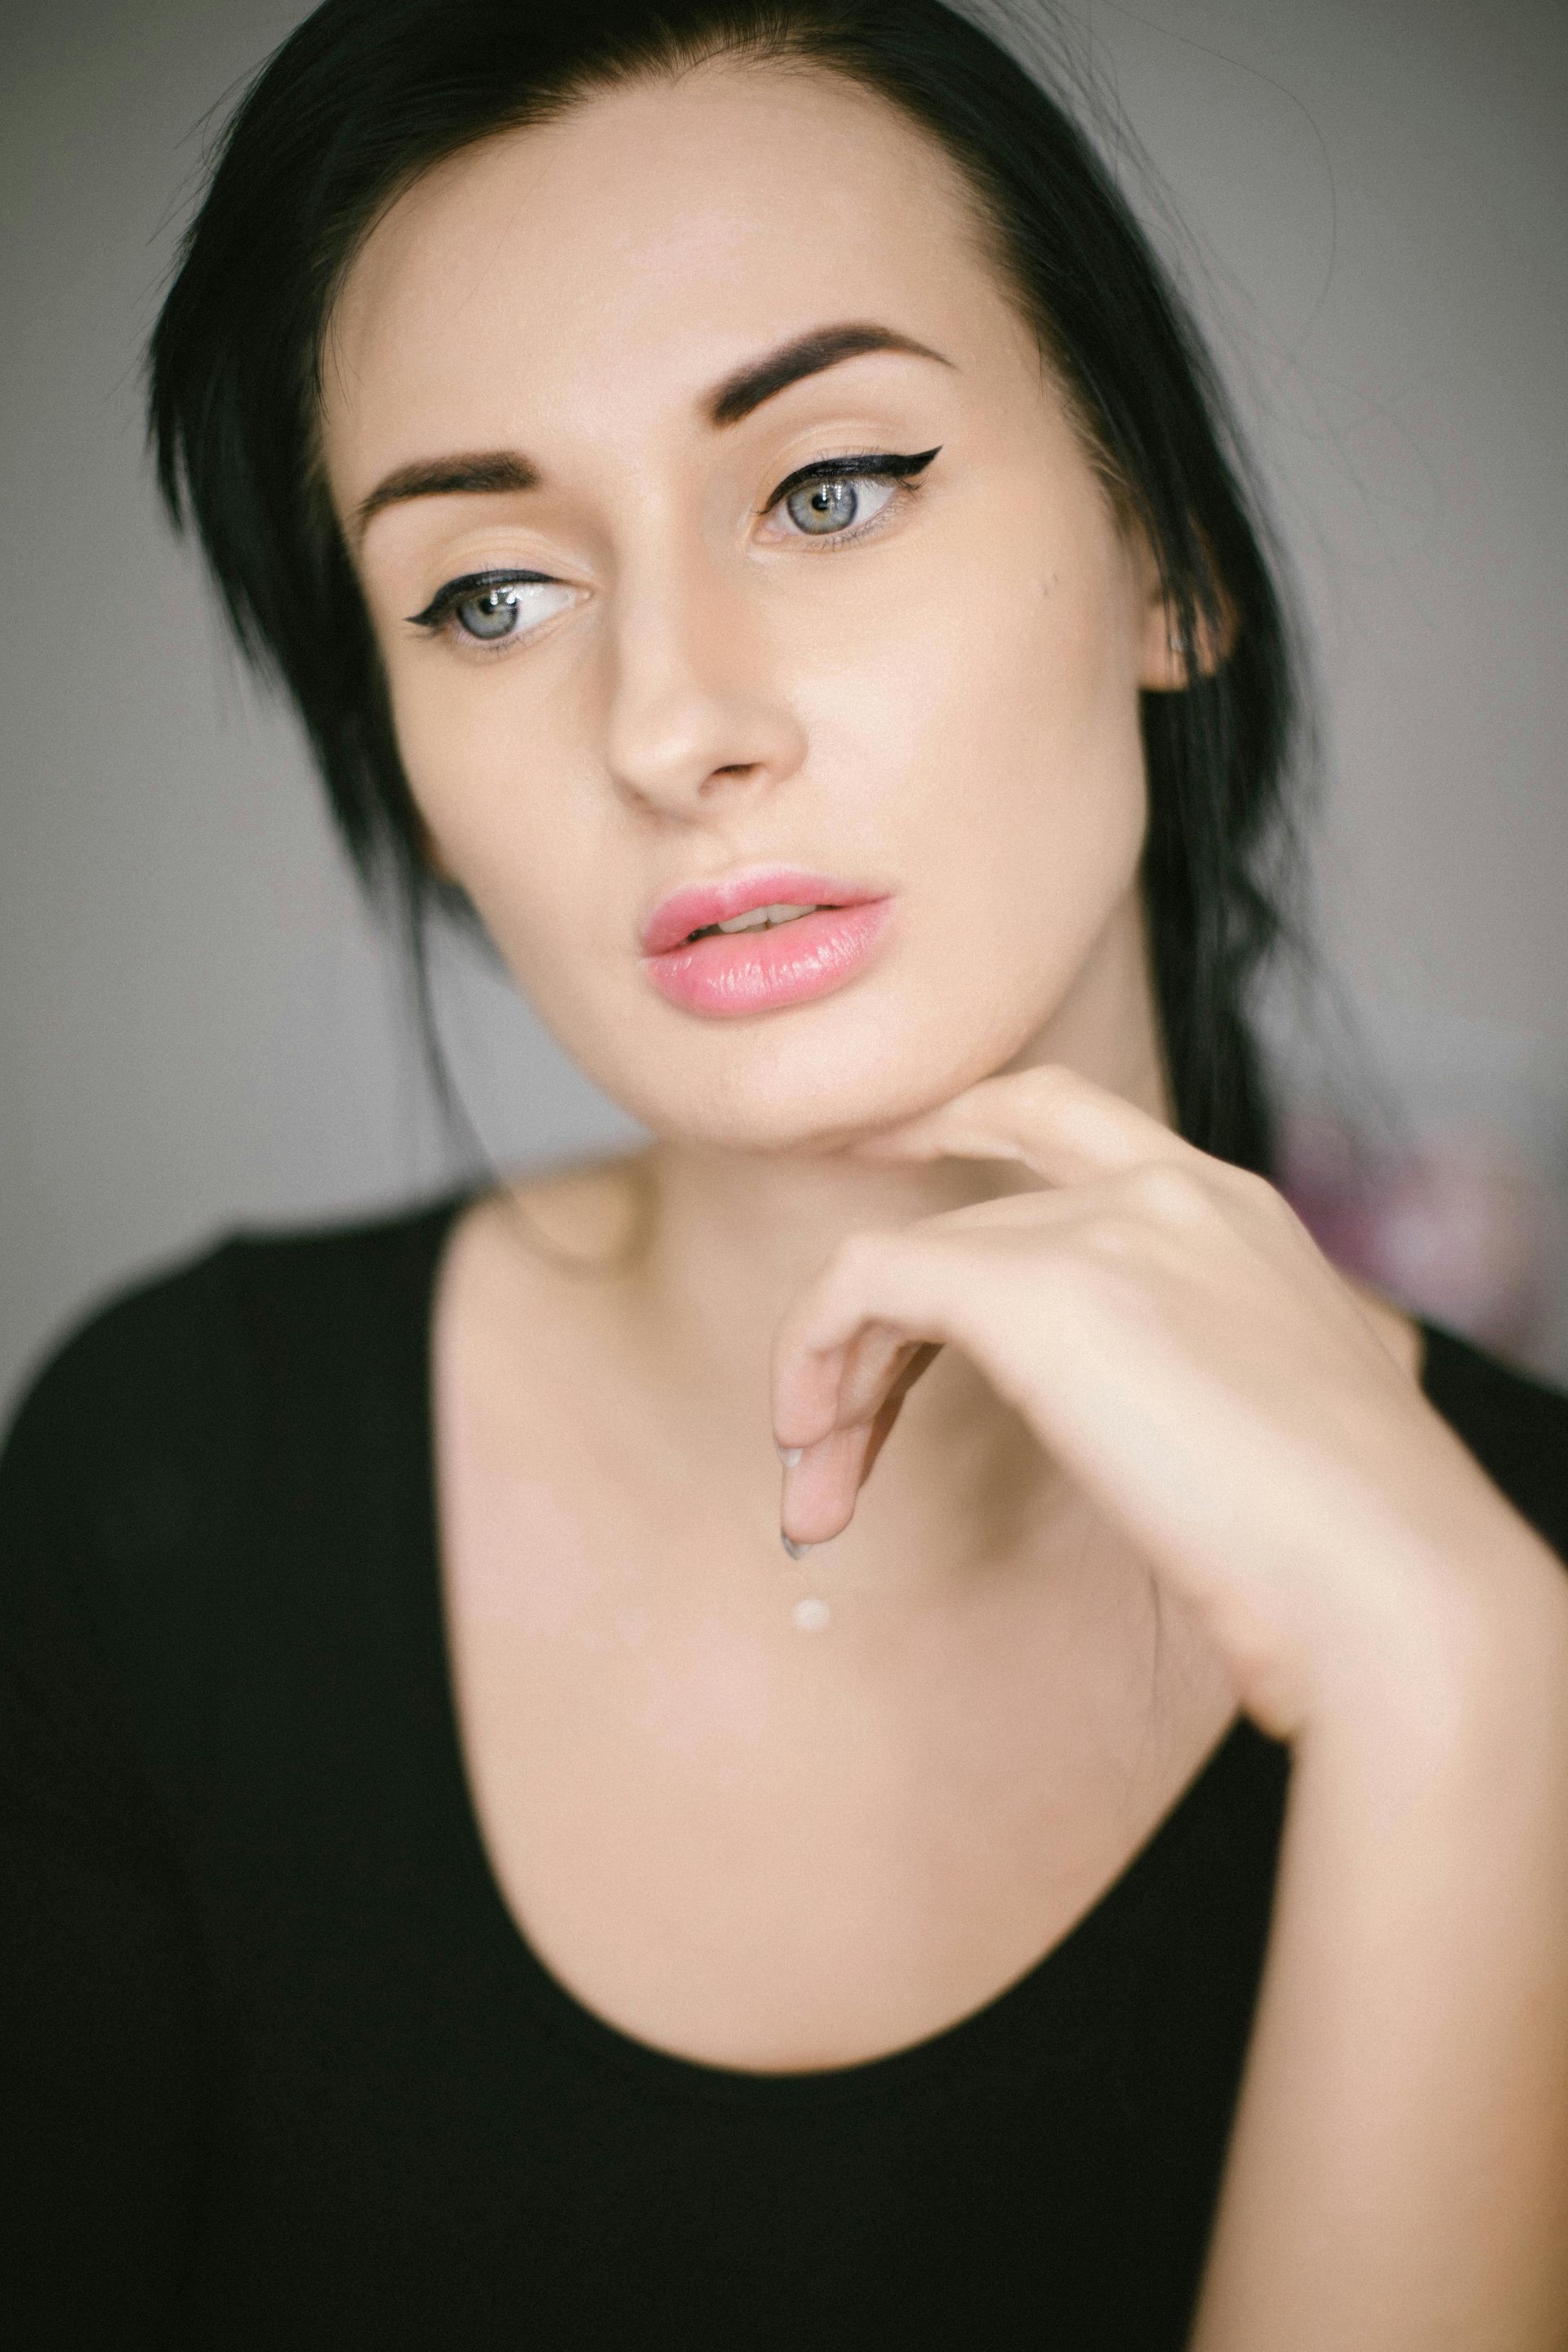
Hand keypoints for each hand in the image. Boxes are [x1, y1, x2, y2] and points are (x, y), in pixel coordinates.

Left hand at [771, 1064, 1560, 1740]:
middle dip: (879, 1337)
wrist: (1388, 1580)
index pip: (1063, 1118)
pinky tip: (813, 1441)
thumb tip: (1121, 1423)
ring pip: (905, 1263)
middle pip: (964, 1223)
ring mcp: (1104, 1230)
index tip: (877, 1159)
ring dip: (841, 1376)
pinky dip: (814, 1352)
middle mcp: (1168, 1191)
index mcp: (1234, 1210)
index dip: (956, 1124)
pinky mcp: (1035, 1286)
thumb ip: (1187, 1371)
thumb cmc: (1345, 1547)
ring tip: (817, 1490)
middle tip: (829, 1446)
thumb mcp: (1264, 1411)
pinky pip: (867, 1282)